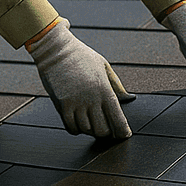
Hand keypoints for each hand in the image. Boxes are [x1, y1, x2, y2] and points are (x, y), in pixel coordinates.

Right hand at [26, 18, 134, 137]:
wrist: (56, 50)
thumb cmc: (81, 56)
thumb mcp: (104, 66)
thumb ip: (117, 85)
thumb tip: (130, 98)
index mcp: (104, 89)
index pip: (117, 119)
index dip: (122, 131)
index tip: (124, 134)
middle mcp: (91, 99)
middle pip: (102, 130)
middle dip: (106, 132)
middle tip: (105, 128)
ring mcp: (75, 103)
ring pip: (86, 130)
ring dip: (90, 130)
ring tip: (90, 122)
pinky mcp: (62, 105)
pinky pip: (71, 128)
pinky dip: (76, 129)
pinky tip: (78, 122)